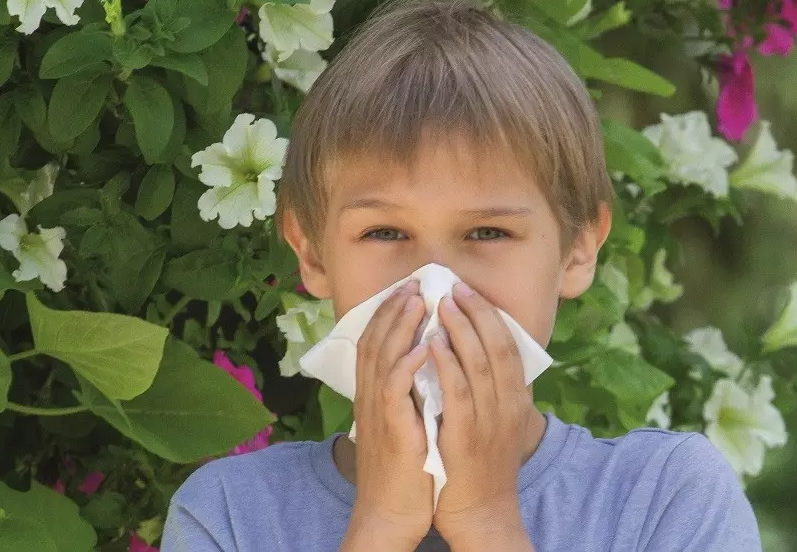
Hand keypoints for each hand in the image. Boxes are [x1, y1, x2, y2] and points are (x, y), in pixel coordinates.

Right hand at [342, 279, 432, 550]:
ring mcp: (378, 413)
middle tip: (413, 283)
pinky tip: (422, 348)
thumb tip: (426, 367)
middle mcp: (371, 398)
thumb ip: (408, 394)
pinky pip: (394, 392)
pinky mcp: (391, 431)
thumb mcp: (403, 423)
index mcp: (375, 395)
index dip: (389, 314)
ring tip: (418, 301)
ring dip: (400, 328)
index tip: (407, 289)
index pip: (376, 343)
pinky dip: (406, 367)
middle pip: (376, 341)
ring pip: (383, 359)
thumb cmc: (403, 470)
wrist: (389, 513)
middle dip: (394, 309)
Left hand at [428, 281, 534, 550]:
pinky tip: (432, 343)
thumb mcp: (497, 423)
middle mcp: (508, 406)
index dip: (490, 316)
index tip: (469, 292)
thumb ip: (492, 391)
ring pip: (479, 363)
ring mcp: (488, 420)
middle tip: (455, 287)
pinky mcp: (465, 436)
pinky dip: (446, 364)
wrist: (482, 513)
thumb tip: (478, 355)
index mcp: (515, 400)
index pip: (508, 346)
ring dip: (461, 329)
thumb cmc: (483, 467)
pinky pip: (457, 392)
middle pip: (497, 347)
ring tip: (443, 303)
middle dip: (476, 313)